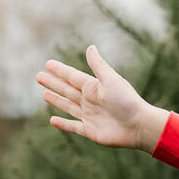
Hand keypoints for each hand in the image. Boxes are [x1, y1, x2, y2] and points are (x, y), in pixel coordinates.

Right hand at [37, 46, 167, 152]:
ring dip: (56, 100)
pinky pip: (72, 126)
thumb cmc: (126, 101)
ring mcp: (89, 116)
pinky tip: (52, 120)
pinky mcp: (90, 130)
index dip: (60, 71)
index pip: (72, 77)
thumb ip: (98, 65)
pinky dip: (63, 124)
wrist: (139, 125)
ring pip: (68, 106)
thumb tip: (90, 47)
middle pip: (67, 90)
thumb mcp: (111, 80)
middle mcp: (90, 100)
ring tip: (45, 93)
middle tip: (38, 76)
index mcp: (94, 87)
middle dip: (53, 83)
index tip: (48, 63)